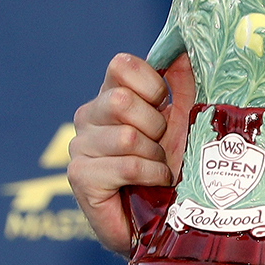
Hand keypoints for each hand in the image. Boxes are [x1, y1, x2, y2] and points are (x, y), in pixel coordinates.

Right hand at [67, 52, 194, 256]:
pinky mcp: (80, 178)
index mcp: (110, 95)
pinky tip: (155, 183)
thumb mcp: (185, 114)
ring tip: (158, 167)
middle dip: (156, 125)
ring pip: (126, 136)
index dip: (152, 85)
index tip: (165, 106)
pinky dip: (151, 175)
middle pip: (121, 100)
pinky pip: (126, 166)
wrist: (167, 217)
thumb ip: (183, 79)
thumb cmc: (176, 163)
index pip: (121, 65)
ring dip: (155, 155)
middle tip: (162, 144)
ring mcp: (79, 147)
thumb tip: (184, 46)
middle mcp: (89, 116)